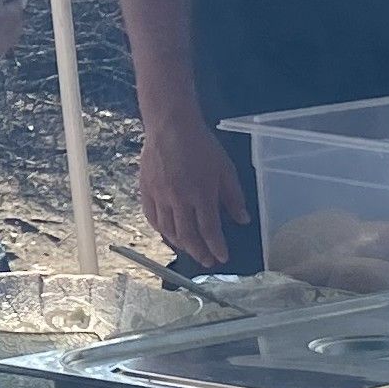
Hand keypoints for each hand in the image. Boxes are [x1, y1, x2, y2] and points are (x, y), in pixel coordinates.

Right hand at [138, 112, 250, 270]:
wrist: (170, 126)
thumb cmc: (201, 145)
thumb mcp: (225, 168)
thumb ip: (233, 196)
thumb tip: (242, 220)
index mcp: (201, 194)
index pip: (209, 230)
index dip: (216, 247)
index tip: (223, 258)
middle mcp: (179, 200)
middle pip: (188, 236)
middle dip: (199, 252)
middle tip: (207, 261)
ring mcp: (160, 196)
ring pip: (168, 230)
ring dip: (180, 245)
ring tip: (190, 250)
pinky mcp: (146, 190)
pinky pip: (152, 218)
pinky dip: (160, 230)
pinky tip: (168, 234)